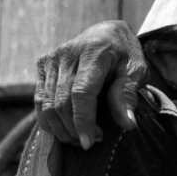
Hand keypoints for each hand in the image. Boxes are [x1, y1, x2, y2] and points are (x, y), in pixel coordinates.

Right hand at [35, 20, 145, 148]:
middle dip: (74, 128)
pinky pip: (40, 100)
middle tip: (92, 141)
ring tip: (79, 139)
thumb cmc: (125, 55)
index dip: (83, 120)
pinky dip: (49, 120)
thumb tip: (128, 125)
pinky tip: (65, 130)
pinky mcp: (42, 65)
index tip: (89, 142)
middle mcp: (67, 53)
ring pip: (47, 103)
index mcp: (94, 51)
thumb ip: (128, 94)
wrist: (106, 33)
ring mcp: (51, 59)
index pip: (82, 92)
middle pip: (61, 101)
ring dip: (60, 128)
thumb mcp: (136, 70)